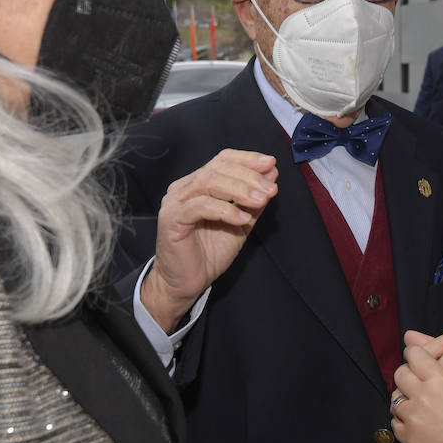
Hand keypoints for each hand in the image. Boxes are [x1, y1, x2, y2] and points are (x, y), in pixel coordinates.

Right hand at [143, 150, 277, 331]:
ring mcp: (175, 202)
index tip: (271, 163)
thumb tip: (271, 174)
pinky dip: (225, 209)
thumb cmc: (209, 253)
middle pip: (217, 168)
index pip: (223, 160)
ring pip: (209, 182)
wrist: (186, 283)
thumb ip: (253, 200)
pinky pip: (201, 206)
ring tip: (260, 200)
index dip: (247, 159)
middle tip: (270, 189)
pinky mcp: (171, 219)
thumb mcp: (240, 223)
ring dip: (239, 190)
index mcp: (198, 184)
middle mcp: (184, 188)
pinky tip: (242, 218)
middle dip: (248, 176)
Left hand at [400, 331, 442, 442]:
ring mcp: (414, 419)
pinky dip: (405, 419)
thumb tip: (416, 339)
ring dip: (408, 398)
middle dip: (411, 375)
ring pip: (396, 398)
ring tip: (424, 402)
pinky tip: (421, 419)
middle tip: (425, 382)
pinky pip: (396, 422)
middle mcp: (422, 397)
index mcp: (439, 379)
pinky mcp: (411, 439)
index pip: (414, 354)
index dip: (420, 355)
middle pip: (401, 374)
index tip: (426, 361)